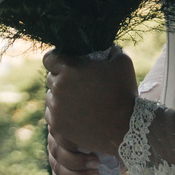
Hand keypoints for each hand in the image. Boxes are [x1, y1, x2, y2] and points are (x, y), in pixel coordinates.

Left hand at [44, 49, 137, 174]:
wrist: (125, 127)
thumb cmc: (125, 92)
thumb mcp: (122, 62)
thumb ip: (111, 50)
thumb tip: (107, 47)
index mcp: (70, 69)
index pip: (49, 59)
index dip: (57, 59)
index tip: (65, 63)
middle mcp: (59, 87)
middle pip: (50, 78)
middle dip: (61, 78)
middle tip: (78, 83)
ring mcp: (57, 108)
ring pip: (50, 97)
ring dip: (60, 97)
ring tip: (78, 100)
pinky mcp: (58, 125)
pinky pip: (52, 114)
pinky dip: (60, 113)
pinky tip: (75, 113)